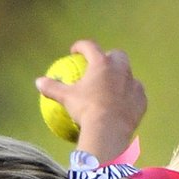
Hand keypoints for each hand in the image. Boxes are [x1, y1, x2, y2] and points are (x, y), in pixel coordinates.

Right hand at [36, 40, 146, 161]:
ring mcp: (133, 84)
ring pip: (128, 75)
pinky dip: (129, 98)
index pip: (90, 47)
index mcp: (101, 63)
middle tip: (101, 68)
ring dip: (121, 78)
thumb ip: (53, 88)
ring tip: (113, 88)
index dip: (81, 47)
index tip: (74, 51)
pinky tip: (124, 105)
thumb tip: (38, 82)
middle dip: (109, 58)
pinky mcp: (141, 100)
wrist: (108, 131)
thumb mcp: (66, 99)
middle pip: (116, 56)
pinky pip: (136, 95)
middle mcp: (120, 69)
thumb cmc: (86, 111)